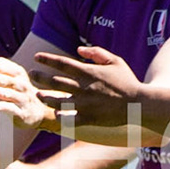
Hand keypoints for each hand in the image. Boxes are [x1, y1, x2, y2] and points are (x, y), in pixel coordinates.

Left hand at [0, 57, 58, 130]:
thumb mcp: (15, 77)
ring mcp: (22, 99)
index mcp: (18, 74)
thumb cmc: (20, 92)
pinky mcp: (22, 113)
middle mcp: (21, 85)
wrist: (38, 112)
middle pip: (3, 79)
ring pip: (7, 94)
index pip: (2, 68)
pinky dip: (4, 107)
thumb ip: (3, 67)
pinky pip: (12, 110)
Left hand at [29, 48, 145, 126]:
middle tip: (30, 75)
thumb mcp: (115, 61)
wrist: (139, 104)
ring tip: (38, 95)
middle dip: (40, 77)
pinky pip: (69, 118)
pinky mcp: (88, 118)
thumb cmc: (127, 81)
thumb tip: (79, 49)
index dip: (47, 59)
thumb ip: (97, 53)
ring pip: (58, 100)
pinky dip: (60, 116)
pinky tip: (53, 114)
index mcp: (89, 72)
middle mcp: (84, 87)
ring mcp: (85, 104)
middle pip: (55, 81)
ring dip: (45, 97)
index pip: (62, 63)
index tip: (36, 57)